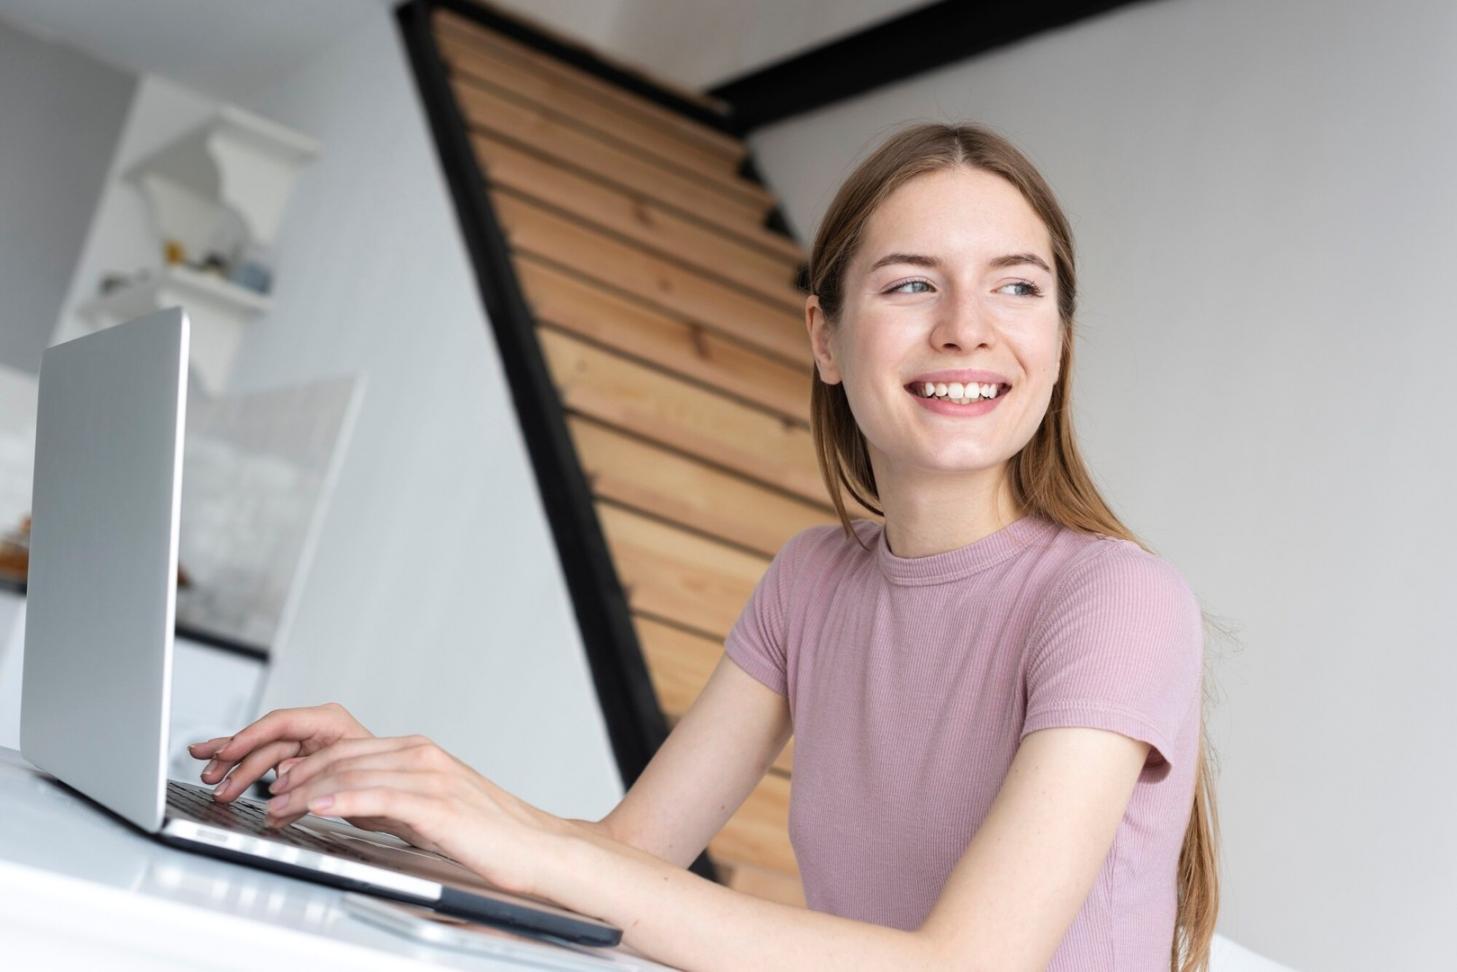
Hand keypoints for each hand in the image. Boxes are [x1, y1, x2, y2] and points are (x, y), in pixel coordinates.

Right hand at [188, 702, 372, 803]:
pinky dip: (253, 782)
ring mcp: (308, 747)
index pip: (280, 723)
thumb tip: (283, 778)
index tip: (227, 751)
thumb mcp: (353, 771)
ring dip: (238, 772)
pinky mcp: (304, 766)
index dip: (250, 736)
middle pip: (267, 741)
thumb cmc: (385, 776)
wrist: (399, 796)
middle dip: (236, 759)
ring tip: (215, 784)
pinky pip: (272, 772)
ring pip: (264, 757)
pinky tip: (229, 785)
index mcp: (330, 722)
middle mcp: (316, 730)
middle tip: (212, 776)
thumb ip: (316, 772)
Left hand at [263, 734, 569, 895]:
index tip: (281, 785)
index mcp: (422, 753)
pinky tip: (320, 805)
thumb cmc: (490, 835)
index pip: (350, 749)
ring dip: (309, 791)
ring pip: (356, 772)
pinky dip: (345, 797)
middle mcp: (424, 756)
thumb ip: (389, 800)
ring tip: (281, 808)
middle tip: (270, 800)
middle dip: (299, 777)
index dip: (308, 766)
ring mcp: (433, 777)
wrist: (537, 849)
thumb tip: (346, 803)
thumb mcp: (429, 809)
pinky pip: (382, 796)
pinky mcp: (439, 805)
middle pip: (345, 756)